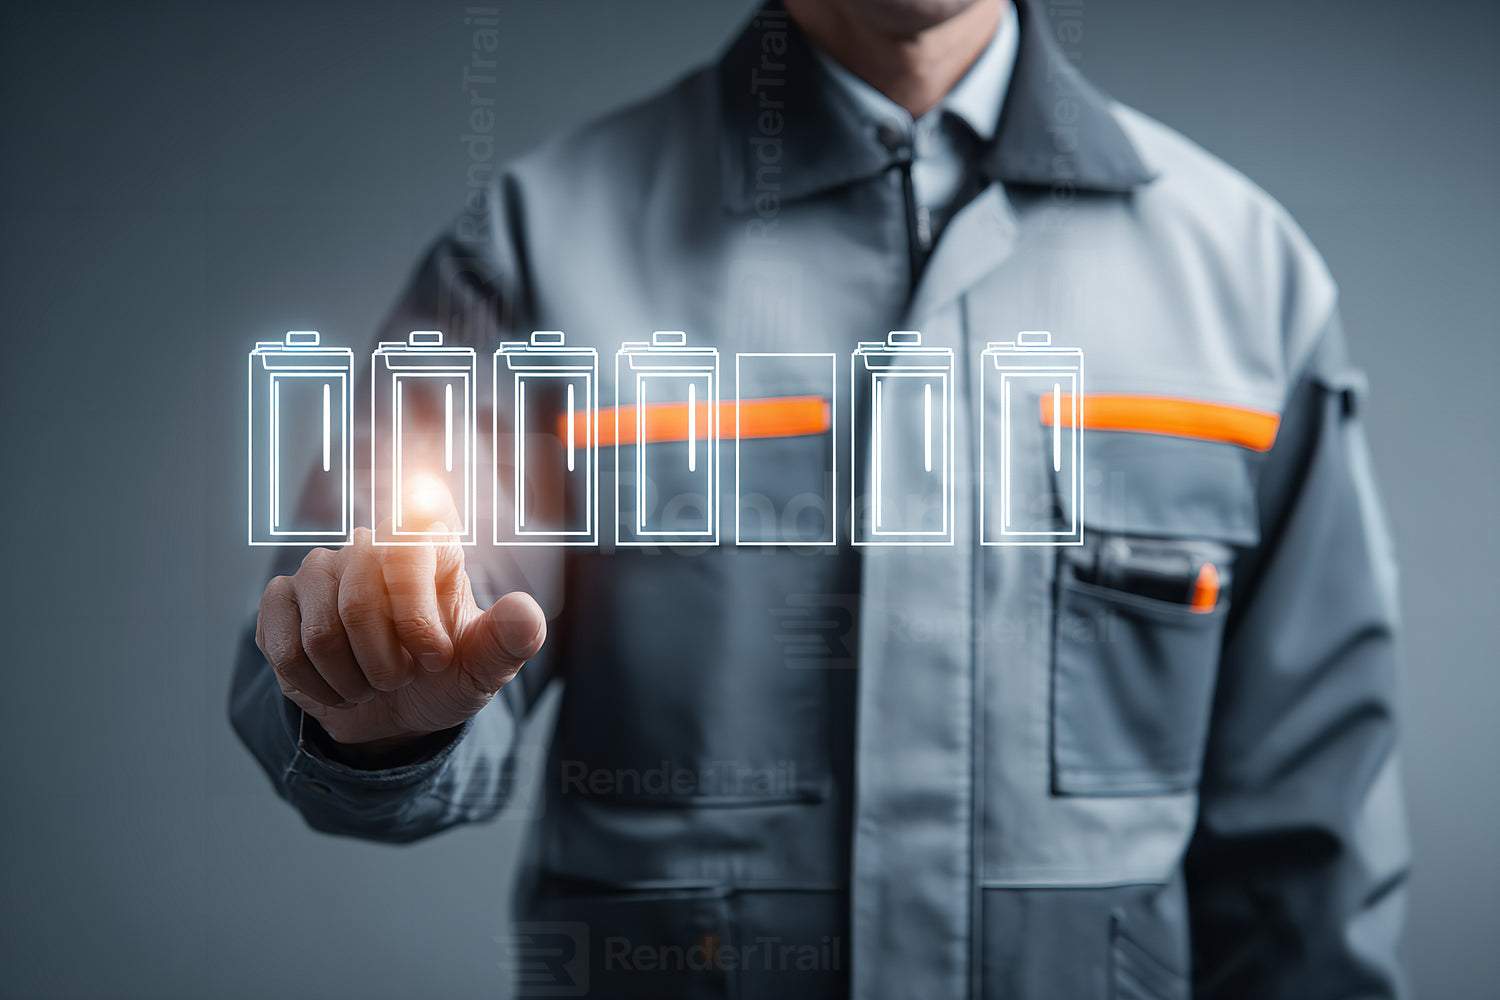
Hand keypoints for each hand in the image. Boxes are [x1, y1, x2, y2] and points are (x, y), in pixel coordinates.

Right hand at [255, 510, 545, 753]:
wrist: (397, 711)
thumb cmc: (445, 675)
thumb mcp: (486, 667)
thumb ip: (511, 640)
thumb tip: (525, 611)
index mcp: (429, 546)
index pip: (412, 538)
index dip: (415, 610)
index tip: (435, 656)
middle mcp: (371, 545)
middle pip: (360, 604)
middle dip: (385, 665)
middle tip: (402, 677)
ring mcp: (321, 568)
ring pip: (322, 633)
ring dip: (353, 681)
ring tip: (372, 682)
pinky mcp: (281, 600)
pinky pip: (285, 649)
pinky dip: (316, 688)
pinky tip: (337, 688)